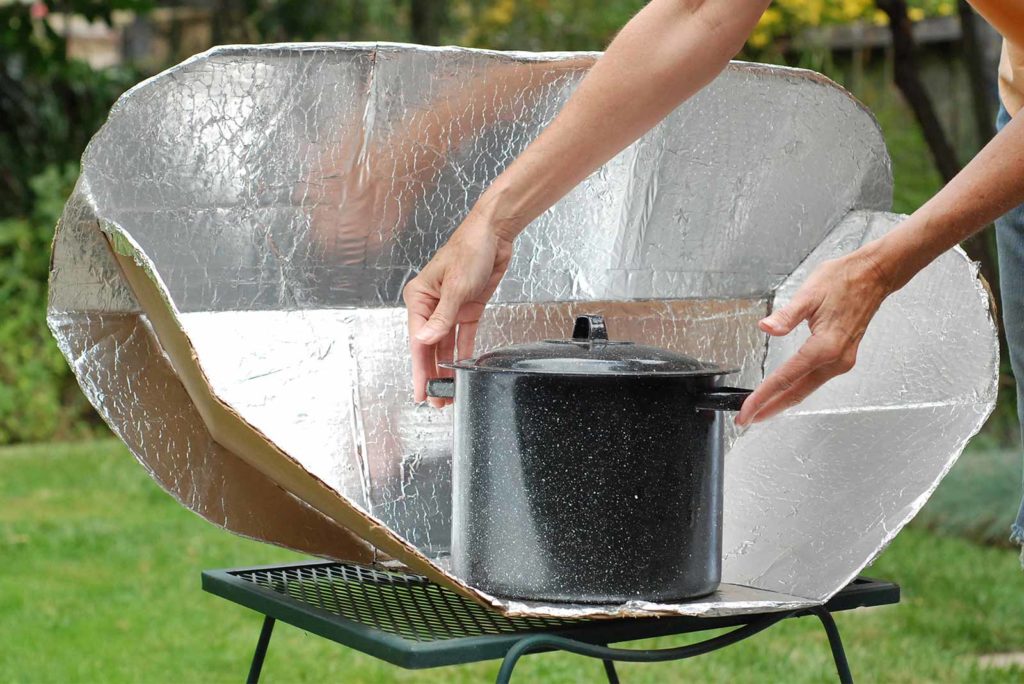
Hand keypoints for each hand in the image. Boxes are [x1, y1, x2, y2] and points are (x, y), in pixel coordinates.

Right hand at [403, 212, 514, 406]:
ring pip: (444, 345)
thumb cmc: (469, 249)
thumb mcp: (457, 286)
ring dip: (446, 368)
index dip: (420, 368)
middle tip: (434, 399)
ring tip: (447, 392)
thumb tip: (426, 341)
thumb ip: (442, 318)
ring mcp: (450, 308)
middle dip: (432, 374)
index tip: (421, 390)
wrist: (495, 234)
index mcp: (419, 297)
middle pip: (429, 347)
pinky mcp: (467, 309)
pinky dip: (462, 352)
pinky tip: (461, 369)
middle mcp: (431, 305)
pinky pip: (462, 336)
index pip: (418, 339)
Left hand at [735, 249, 894, 425]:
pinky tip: (784, 391)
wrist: (873, 276)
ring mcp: (841, 361)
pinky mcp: (843, 357)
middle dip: (770, 408)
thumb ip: (786, 315)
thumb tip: (766, 327)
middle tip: (747, 419)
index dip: (763, 397)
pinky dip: (796, 389)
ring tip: (760, 410)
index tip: (747, 411)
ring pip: (806, 389)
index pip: (786, 379)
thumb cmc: (843, 280)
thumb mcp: (809, 294)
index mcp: (825, 346)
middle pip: (797, 392)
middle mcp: (835, 359)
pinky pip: (815, 380)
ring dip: (782, 401)